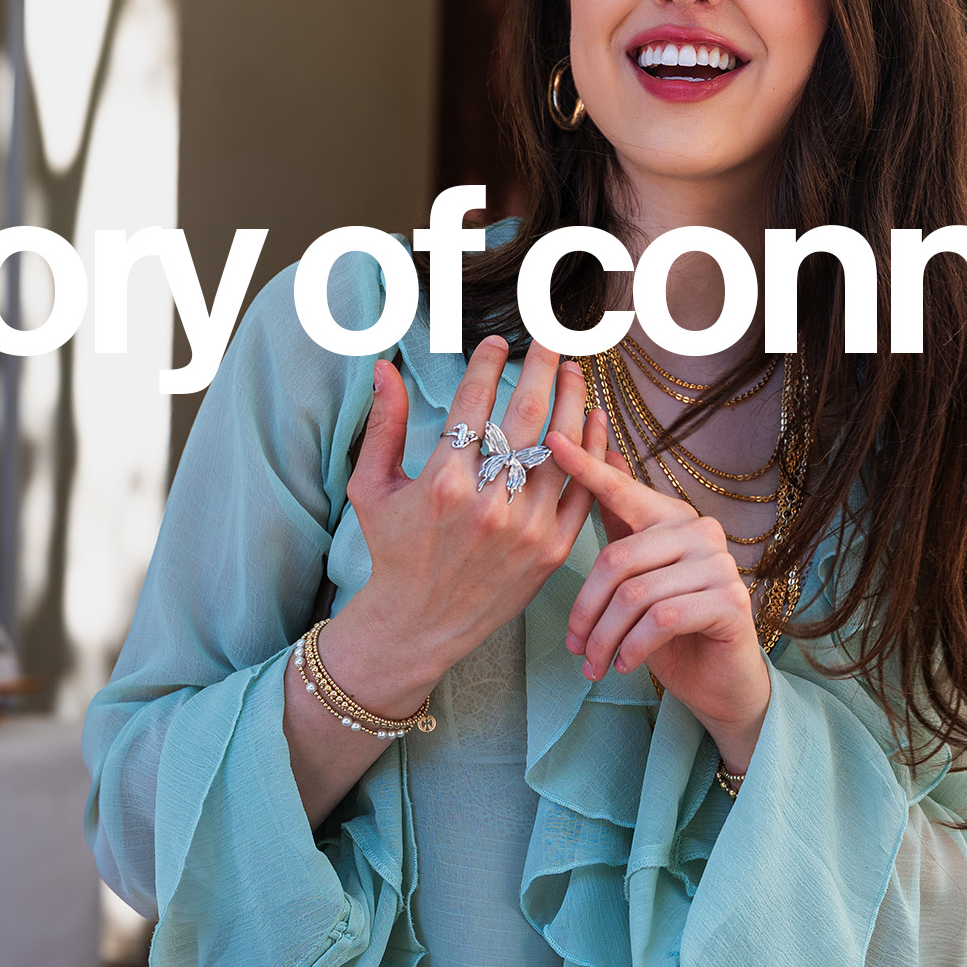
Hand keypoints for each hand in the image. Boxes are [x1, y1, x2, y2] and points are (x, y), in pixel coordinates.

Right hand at [324, 337, 604, 711]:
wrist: (419, 625)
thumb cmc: (393, 551)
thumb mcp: (372, 489)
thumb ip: (383, 425)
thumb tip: (383, 368)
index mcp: (442, 483)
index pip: (474, 403)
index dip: (488, 363)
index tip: (497, 341)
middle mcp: (488, 503)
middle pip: (527, 416)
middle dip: (543, 369)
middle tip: (552, 341)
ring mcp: (526, 528)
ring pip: (562, 448)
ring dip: (574, 402)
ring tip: (576, 372)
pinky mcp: (551, 550)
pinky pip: (582, 490)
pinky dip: (593, 452)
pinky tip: (594, 421)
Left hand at [547, 421, 770, 773]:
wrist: (720, 683)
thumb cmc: (672, 632)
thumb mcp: (636, 579)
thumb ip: (620, 525)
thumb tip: (604, 454)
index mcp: (674, 519)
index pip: (621, 491)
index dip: (585, 468)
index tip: (551, 442)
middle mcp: (702, 531)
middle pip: (618, 558)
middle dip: (586, 610)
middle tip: (573, 646)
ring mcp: (721, 565)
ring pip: (635, 595)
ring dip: (605, 639)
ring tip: (594, 666)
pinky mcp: (731, 602)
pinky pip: (661, 619)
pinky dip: (633, 648)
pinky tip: (624, 666)